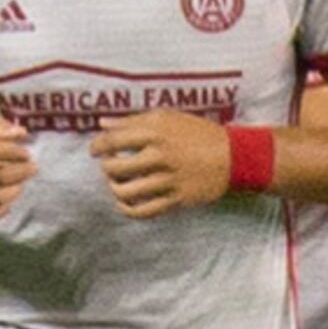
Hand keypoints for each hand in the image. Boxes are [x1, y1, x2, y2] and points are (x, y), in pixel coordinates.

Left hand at [87, 108, 233, 218]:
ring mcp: (168, 179)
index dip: (97, 147)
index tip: (94, 151)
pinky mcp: (176, 199)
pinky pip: (144, 210)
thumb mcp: (167, 118)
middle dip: (106, 169)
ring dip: (115, 189)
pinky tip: (126, 203)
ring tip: (118, 185)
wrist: (233, 156)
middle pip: (114, 168)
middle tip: (110, 167)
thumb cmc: (198, 133)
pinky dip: (128, 209)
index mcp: (155, 132)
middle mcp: (159, 156)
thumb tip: (102, 124)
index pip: (112, 141)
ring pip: (126, 192)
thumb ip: (132, 121)